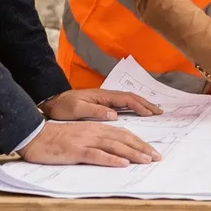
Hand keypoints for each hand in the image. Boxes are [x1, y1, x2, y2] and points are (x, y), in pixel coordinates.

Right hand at [19, 120, 159, 166]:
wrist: (34, 135)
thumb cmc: (55, 138)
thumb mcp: (79, 136)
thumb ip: (95, 140)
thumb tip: (112, 151)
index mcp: (95, 128)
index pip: (123, 134)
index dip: (138, 142)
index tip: (151, 151)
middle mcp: (94, 132)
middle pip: (123, 139)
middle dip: (142, 148)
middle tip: (156, 158)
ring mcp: (85, 141)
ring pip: (114, 147)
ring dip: (132, 154)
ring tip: (146, 160)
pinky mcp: (76, 151)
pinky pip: (97, 155)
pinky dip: (111, 160)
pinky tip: (122, 164)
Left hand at [39, 88, 162, 121]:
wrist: (51, 101)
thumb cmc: (62, 107)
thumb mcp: (76, 110)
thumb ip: (95, 111)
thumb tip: (115, 115)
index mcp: (102, 96)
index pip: (126, 99)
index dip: (140, 106)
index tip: (151, 113)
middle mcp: (105, 95)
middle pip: (131, 97)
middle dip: (146, 104)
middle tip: (159, 111)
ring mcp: (104, 99)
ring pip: (128, 100)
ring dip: (141, 104)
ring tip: (153, 111)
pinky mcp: (102, 103)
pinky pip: (122, 104)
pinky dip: (133, 107)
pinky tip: (137, 112)